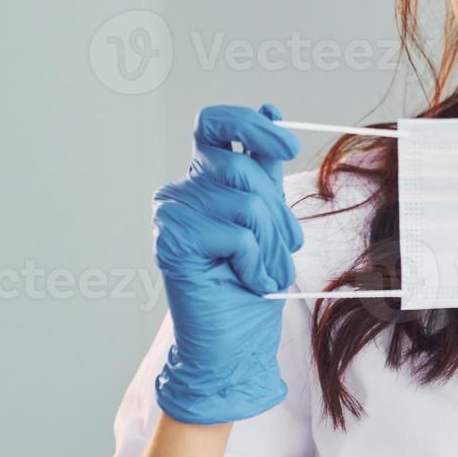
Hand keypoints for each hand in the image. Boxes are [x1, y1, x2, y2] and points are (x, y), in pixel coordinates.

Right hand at [151, 103, 303, 424]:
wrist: (233, 347)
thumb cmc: (251, 285)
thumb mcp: (268, 217)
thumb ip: (265, 168)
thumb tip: (271, 109)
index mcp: (201, 180)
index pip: (215, 124)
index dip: (252, 125)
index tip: (287, 143)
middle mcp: (179, 193)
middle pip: (241, 168)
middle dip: (276, 212)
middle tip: (283, 249)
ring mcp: (170, 217)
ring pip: (246, 203)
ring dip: (270, 244)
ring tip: (263, 272)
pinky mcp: (171, 244)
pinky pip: (237, 234)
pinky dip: (255, 262)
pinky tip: (246, 281)